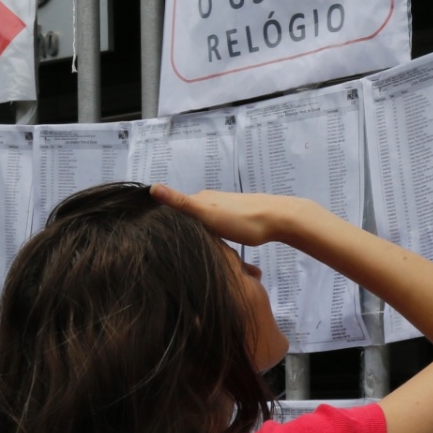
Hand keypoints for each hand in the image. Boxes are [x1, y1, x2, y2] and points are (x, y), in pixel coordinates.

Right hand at [149, 186, 310, 247]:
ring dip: (199, 230)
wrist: (280, 219)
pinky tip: (215, 242)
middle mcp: (212, 199)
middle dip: (182, 225)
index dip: (166, 219)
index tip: (157, 234)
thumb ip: (181, 203)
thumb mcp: (207, 213)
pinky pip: (220, 225)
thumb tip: (152, 187)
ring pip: (206, 220)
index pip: (175, 207)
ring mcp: (227, 207)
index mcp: (201, 198)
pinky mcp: (240, 217)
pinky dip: (213, 232)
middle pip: (190, 214)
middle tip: (174, 244)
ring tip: (192, 245)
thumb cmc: (243, 219)